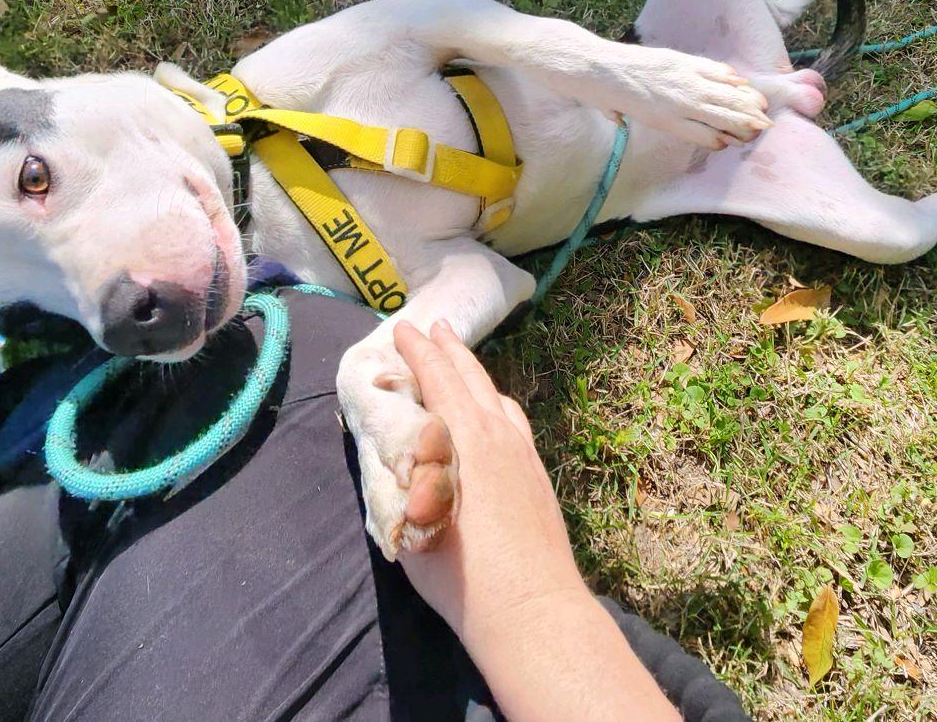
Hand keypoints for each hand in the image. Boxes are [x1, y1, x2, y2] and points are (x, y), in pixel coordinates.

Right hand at [391, 321, 677, 721]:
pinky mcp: (539, 476)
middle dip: (449, 350)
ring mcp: (525, 454)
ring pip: (497, 397)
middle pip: (472, 378)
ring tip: (459, 362)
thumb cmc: (462, 576)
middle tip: (432, 327)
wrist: (532, 609)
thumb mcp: (413, 525)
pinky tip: (495, 412)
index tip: (402, 329)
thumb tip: (398, 456)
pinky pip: (514, 422)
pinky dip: (495, 403)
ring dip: (474, 374)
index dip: (418, 351)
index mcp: (465, 438)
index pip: (439, 378)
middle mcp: (499, 435)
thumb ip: (405, 483)